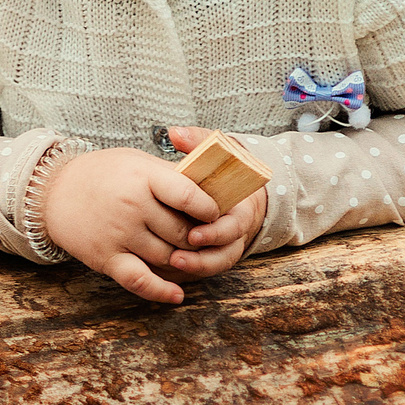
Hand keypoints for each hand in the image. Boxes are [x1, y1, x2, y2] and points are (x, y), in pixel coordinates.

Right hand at [38, 145, 230, 305]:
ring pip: (168, 257)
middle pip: (182, 232)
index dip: (209, 209)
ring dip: (181, 259)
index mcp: (142, 177)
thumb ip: (171, 176)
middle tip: (198, 236)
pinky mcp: (106, 257)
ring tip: (184, 253)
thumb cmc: (101, 174)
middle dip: (197, 238)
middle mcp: (131, 205)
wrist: (51, 192)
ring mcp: (118, 234)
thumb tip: (213, 192)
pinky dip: (160, 291)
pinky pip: (140, 280)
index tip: (211, 213)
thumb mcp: (137, 161)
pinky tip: (176, 295)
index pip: (190, 197)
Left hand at [166, 123, 268, 267]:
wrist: (230, 186)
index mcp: (240, 207)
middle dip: (202, 257)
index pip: (234, 225)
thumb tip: (176, 133)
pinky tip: (164, 270)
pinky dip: (188, 270)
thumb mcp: (216, 151)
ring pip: (215, 264)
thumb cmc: (220, 168)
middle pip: (226, 252)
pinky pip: (204, 267)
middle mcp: (235, 230)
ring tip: (170, 265)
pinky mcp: (212, 253)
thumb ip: (199, 141)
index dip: (217, 233)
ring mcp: (225, 244)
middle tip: (177, 257)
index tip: (195, 235)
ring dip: (194, 267)